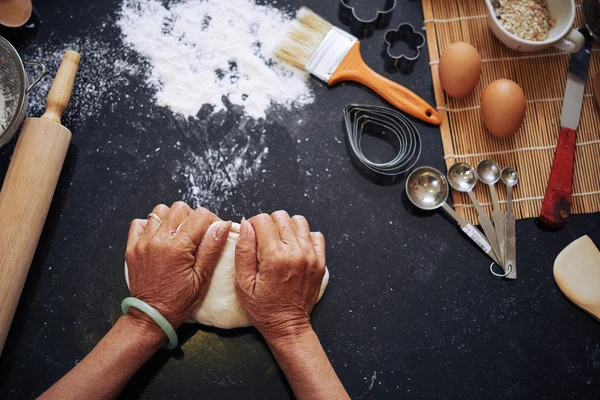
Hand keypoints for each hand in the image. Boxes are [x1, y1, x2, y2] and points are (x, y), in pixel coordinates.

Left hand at [125, 202, 231, 329]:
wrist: (151, 316)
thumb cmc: (179, 301)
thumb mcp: (202, 277)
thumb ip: (212, 247)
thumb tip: (223, 225)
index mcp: (178, 247)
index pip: (200, 215)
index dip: (211, 221)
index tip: (213, 232)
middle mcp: (158, 239)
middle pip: (180, 208)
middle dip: (192, 218)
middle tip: (195, 236)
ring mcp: (142, 242)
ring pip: (160, 211)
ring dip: (172, 219)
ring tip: (177, 236)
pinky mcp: (132, 247)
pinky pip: (140, 223)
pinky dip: (151, 225)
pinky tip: (160, 238)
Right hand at [234, 211, 325, 342]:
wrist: (288, 325)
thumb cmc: (263, 308)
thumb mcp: (243, 283)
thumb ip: (243, 251)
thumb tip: (245, 225)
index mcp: (275, 257)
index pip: (263, 220)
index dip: (253, 224)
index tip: (250, 236)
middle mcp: (296, 253)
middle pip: (281, 217)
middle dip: (269, 224)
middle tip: (263, 240)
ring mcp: (311, 256)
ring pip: (299, 221)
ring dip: (286, 227)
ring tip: (279, 242)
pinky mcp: (320, 262)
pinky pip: (315, 235)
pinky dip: (304, 236)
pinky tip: (294, 248)